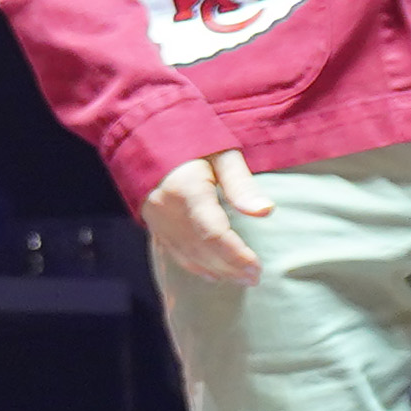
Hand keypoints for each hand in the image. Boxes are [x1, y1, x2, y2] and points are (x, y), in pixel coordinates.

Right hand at [141, 149, 271, 288]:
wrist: (145, 131)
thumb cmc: (191, 137)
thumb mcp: (221, 153)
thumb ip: (241, 185)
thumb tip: (265, 212)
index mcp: (186, 190)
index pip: (213, 233)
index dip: (236, 255)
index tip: (257, 267)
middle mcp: (167, 209)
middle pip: (201, 249)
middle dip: (230, 267)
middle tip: (256, 278)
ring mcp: (156, 218)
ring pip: (187, 255)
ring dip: (216, 270)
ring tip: (242, 279)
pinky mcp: (152, 221)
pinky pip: (174, 251)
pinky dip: (195, 266)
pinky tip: (212, 274)